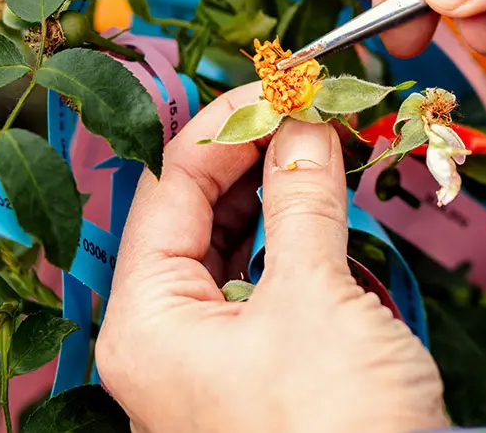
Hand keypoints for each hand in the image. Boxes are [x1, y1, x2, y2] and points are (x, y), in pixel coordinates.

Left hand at [95, 84, 447, 432]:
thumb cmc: (335, 432)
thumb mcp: (317, 301)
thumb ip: (304, 200)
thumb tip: (303, 123)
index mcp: (147, 319)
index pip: (170, 185)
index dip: (227, 124)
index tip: (287, 86)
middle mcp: (167, 339)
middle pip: (201, 213)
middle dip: (261, 157)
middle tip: (320, 112)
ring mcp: (214, 361)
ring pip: (239, 248)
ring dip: (288, 198)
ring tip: (335, 152)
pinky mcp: (263, 375)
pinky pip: (272, 290)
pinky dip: (306, 249)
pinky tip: (339, 220)